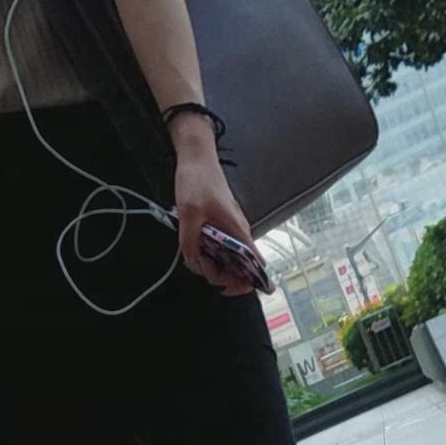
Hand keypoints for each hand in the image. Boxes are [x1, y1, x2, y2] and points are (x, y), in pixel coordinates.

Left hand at [173, 139, 268, 296]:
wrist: (196, 157)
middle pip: (241, 266)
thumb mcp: (189, 214)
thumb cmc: (197, 181)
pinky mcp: (221, 225)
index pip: (256, 264)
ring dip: (213, 263)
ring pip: (229, 257)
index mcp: (238, 230)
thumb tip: (194, 263)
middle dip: (221, 274)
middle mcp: (239, 232)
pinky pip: (221, 246)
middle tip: (199, 264)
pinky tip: (195, 246)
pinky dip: (209, 252)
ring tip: (194, 254)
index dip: (246, 282)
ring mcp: (231, 229)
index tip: (225, 287)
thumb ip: (190, 242)